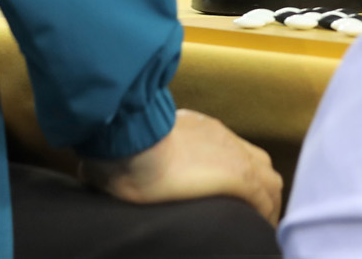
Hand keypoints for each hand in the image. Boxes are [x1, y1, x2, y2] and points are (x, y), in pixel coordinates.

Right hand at [83, 109, 281, 223]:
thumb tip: (92, 171)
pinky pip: (264, 198)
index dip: (238, 175)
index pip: (232, 152)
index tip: (232, 195)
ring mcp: (235, 155)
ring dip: (266, 204)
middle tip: (252, 215)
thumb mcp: (128, 148)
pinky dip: (265, 213)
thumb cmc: (120, 145)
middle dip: (260, 190)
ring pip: (269, 182)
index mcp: (200, 131)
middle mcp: (223, 139)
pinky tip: (259, 230)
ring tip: (258, 228)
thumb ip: (123, 158)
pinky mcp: (238, 176)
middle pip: (260, 164)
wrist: (133, 139)